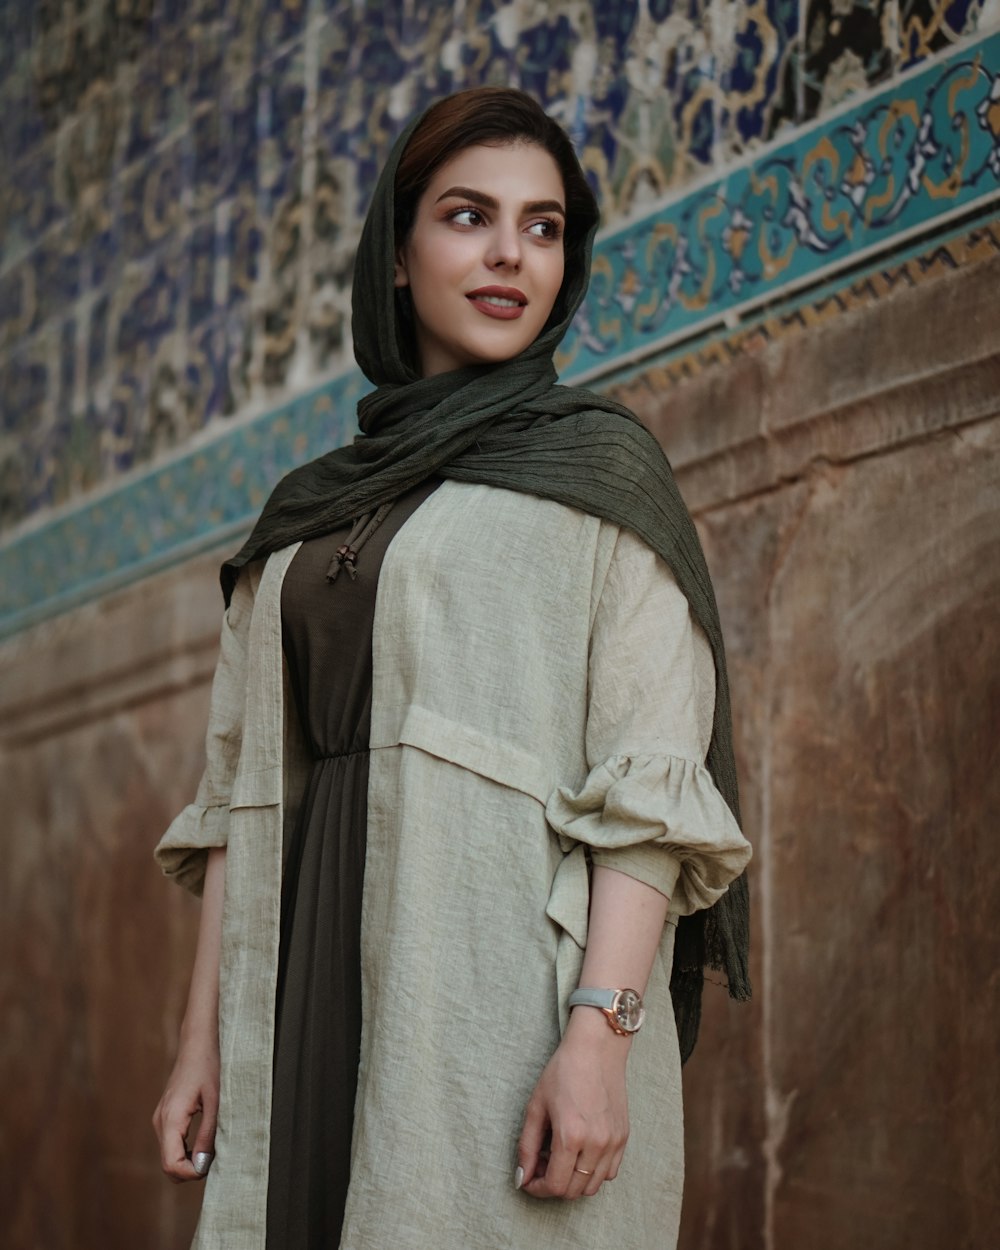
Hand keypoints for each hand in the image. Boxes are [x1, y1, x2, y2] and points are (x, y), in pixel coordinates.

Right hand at [152, 1037, 219, 1182]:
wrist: (197, 1044)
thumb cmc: (208, 1067)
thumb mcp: (215, 1102)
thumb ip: (208, 1134)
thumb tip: (203, 1164)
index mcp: (171, 1119)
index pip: (171, 1164)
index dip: (190, 1174)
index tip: (211, 1167)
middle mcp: (160, 1122)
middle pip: (168, 1165)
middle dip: (190, 1171)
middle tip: (214, 1160)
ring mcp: (161, 1119)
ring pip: (169, 1156)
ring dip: (188, 1162)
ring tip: (212, 1151)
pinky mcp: (165, 1116)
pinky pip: (171, 1144)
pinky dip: (185, 1151)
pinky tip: (203, 1143)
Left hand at [516, 1007, 629, 1198]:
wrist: (596, 1048)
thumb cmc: (563, 1071)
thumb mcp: (536, 1106)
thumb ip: (527, 1146)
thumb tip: (521, 1178)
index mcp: (571, 1136)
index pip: (555, 1186)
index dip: (537, 1188)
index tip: (528, 1179)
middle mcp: (596, 1144)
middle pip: (573, 1191)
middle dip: (552, 1184)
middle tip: (541, 1163)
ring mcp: (613, 1142)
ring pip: (592, 1186)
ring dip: (573, 1181)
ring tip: (560, 1157)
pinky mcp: (624, 1137)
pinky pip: (610, 1172)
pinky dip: (593, 1172)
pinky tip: (580, 1152)